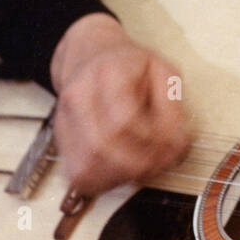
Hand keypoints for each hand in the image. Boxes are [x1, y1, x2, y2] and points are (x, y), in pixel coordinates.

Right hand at [49, 13, 191, 196]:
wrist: (92, 56)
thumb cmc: (130, 67)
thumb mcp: (164, 72)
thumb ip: (173, 106)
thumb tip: (178, 143)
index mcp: (107, 73)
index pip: (124, 120)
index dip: (152, 141)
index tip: (172, 145)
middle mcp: (78, 97)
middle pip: (102, 147)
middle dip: (139, 164)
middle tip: (162, 162)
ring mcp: (64, 121)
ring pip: (87, 167)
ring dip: (123, 177)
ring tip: (146, 168)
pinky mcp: (61, 142)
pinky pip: (79, 176)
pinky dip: (107, 182)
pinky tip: (125, 171)